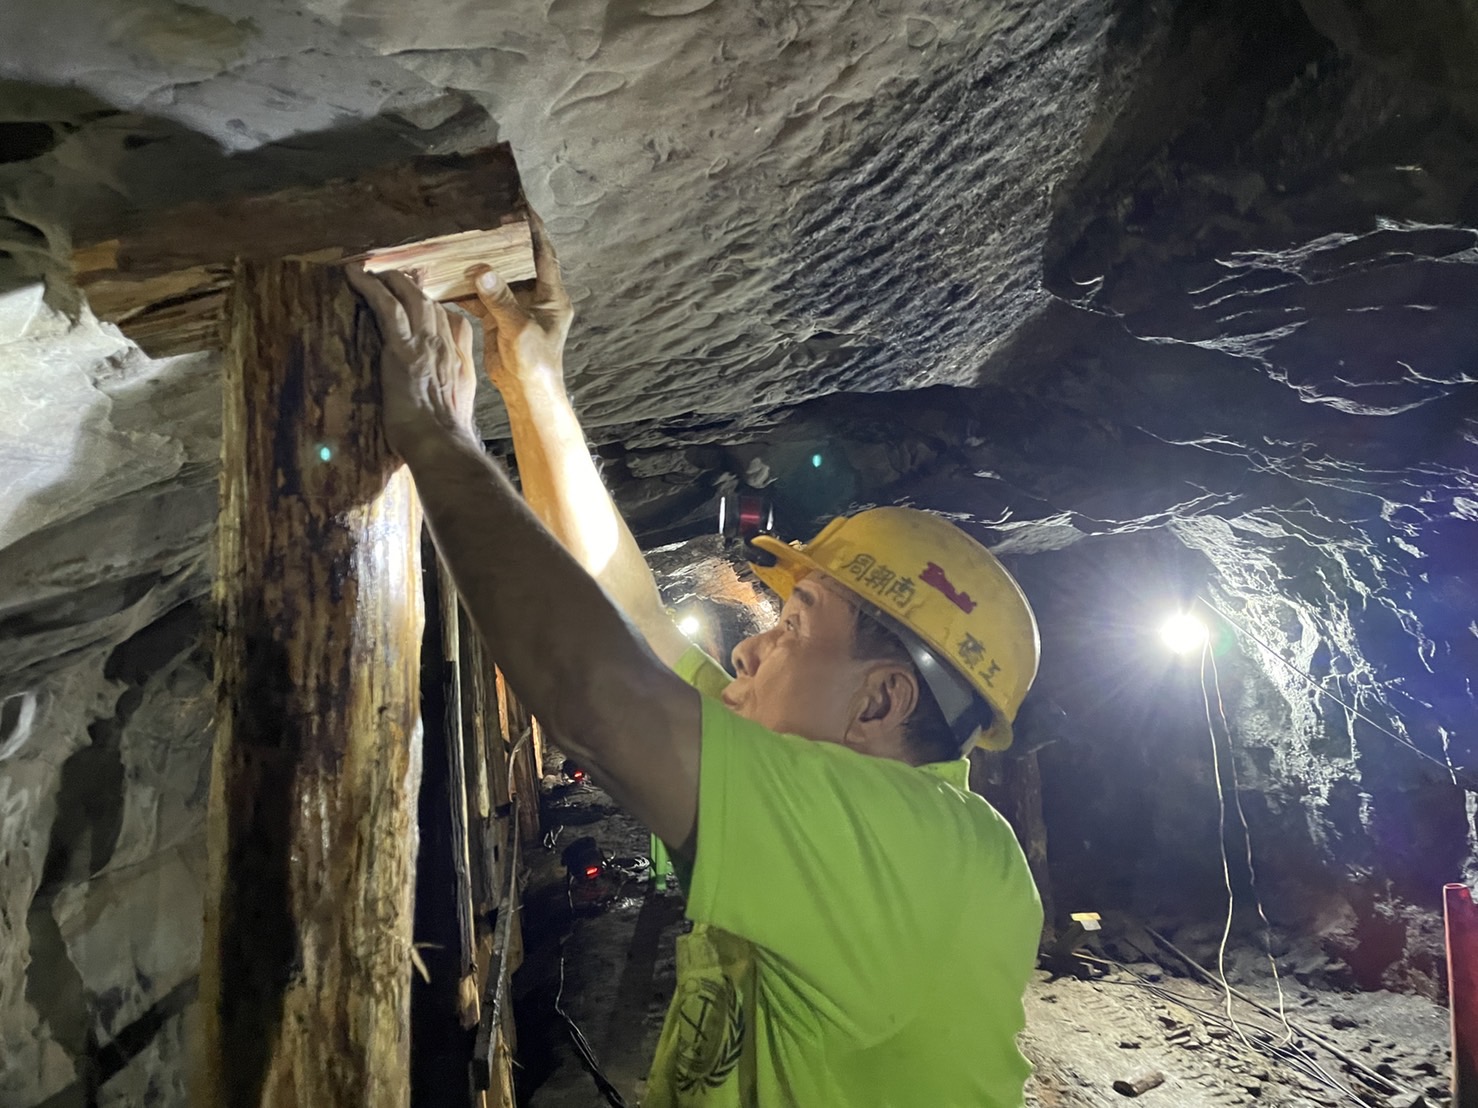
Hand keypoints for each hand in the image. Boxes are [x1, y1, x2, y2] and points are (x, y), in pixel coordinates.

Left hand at [347, 265, 478, 459]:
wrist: (441, 444)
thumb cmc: (444, 437)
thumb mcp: (456, 410)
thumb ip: (450, 390)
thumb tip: (437, 392)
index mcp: (459, 361)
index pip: (453, 322)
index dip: (436, 310)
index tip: (422, 305)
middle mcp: (446, 346)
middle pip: (431, 304)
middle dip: (411, 286)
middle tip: (391, 278)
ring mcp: (426, 344)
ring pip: (411, 298)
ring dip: (390, 280)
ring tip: (371, 272)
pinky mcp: (402, 348)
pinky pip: (387, 307)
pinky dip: (370, 287)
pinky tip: (355, 276)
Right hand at [474, 209, 572, 390]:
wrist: (525, 393)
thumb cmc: (535, 363)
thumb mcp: (520, 329)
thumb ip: (501, 300)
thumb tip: (482, 271)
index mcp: (551, 295)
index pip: (543, 253)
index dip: (534, 229)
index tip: (522, 205)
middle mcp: (535, 297)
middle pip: (516, 261)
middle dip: (500, 242)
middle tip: (481, 219)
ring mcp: (516, 307)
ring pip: (496, 278)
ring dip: (479, 265)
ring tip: (458, 244)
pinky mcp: (498, 319)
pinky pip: (481, 298)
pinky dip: (466, 289)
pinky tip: (447, 279)